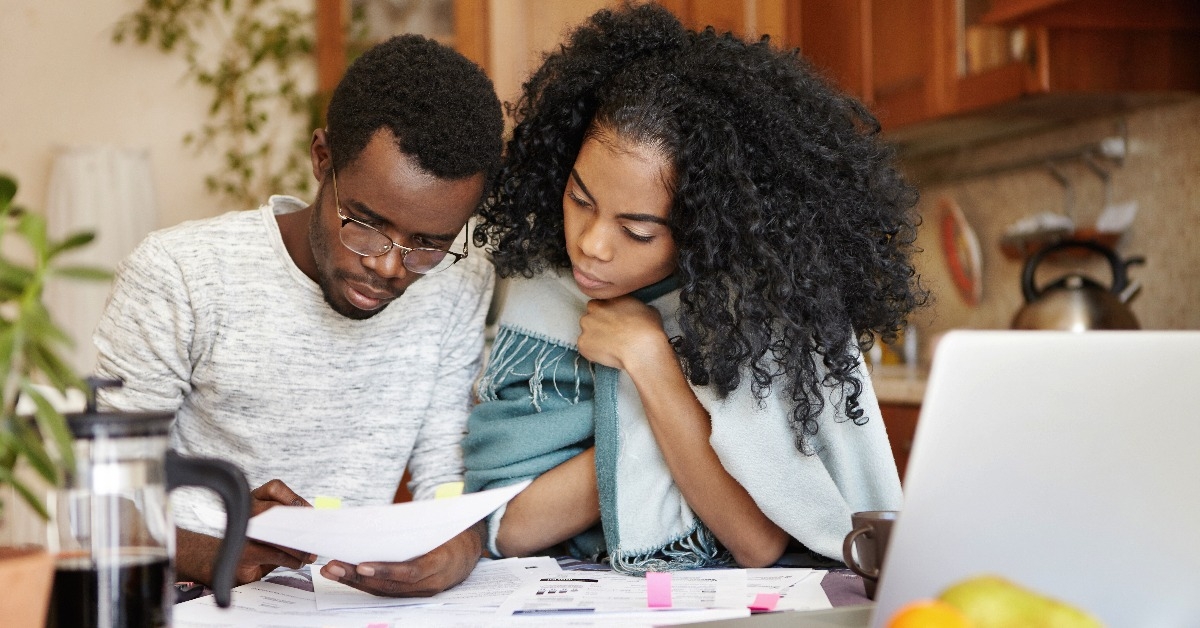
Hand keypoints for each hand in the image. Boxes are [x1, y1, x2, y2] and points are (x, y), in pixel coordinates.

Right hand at [176, 479, 316, 585]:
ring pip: (275, 534)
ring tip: (310, 554)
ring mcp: (242, 532)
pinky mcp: (242, 553)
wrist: (220, 563)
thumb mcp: (268, 526)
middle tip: (315, 535)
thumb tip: (314, 524)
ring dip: (298, 547)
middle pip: (276, 511)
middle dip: (299, 524)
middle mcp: (246, 512)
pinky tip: (297, 562)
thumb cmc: (252, 543)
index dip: (295, 497)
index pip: (274, 488)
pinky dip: (290, 559)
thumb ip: (286, 521)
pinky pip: (273, 554)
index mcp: (253, 499)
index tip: (311, 511)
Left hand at [319, 521, 483, 596]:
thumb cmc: (452, 532)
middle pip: (390, 584)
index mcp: (440, 563)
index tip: (362, 565)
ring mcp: (421, 591)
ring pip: (384, 590)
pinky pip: (387, 590)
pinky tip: (348, 574)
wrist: (470, 550)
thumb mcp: (442, 524)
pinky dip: (366, 583)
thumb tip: (383, 520)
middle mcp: (430, 583)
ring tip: (332, 570)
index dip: (385, 570)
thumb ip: (416, 526)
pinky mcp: (412, 592)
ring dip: (356, 581)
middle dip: (358, 576)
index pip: (410, 572)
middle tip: (333, 567)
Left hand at [577, 296, 668, 370]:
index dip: (606, 313)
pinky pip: (585, 347)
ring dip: (594, 337)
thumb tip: (638, 314)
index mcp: (611, 298)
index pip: (602, 303)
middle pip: (590, 315)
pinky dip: (592, 352)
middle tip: (611, 335)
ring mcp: (586, 326)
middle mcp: (595, 309)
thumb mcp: (649, 310)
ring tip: (609, 347)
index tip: (613, 322)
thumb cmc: (648, 329)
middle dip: (598, 324)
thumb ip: (636, 309)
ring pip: (586, 331)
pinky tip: (606, 355)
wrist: (641, 347)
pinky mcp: (582, 343)